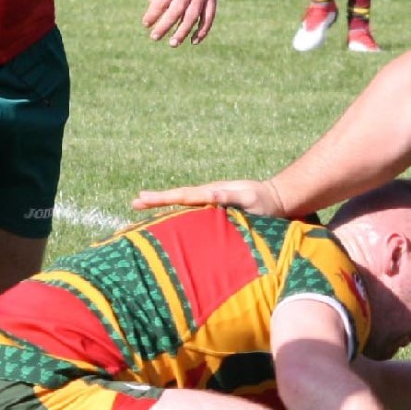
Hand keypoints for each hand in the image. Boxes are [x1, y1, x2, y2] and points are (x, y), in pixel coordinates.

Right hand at [133, 178, 284, 214]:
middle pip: (177, 197)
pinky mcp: (214, 208)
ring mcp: (210, 201)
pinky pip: (191, 209)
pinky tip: (166, 216)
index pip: (183, 196)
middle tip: (134, 202)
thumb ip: (230, 197)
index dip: (163, 198)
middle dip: (156, 200)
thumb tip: (209, 193)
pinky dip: (176, 211)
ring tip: (141, 205)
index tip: (144, 198)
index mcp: (212, 193)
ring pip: (181, 203)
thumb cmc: (264, 203)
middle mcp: (208, 195)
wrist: (276, 199)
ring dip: (162, 205)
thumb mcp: (249, 199)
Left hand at [142, 0, 216, 45]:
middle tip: (154, 37)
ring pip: (194, 15)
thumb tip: (155, 12)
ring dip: (183, 31)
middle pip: (178, 9)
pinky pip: (209, 18)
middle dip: (166, 25)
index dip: (154, 13)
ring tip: (172, 43)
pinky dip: (202, 31)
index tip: (146, 24)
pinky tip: (193, 41)